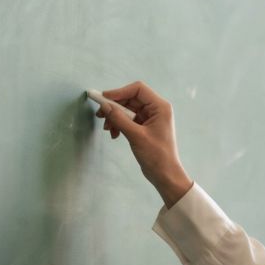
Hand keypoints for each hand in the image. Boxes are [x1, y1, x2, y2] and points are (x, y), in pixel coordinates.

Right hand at [94, 81, 193, 207]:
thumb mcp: (136, 136)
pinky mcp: (144, 127)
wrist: (165, 175)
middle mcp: (156, 109)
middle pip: (130, 99)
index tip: (104, 98)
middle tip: (100, 115)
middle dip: (115, 107)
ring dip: (115, 117)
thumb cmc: (156, 155)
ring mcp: (150, 118)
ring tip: (108, 129)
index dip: (120, 92)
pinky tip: (114, 134)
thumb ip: (119, 119)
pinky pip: (128, 119)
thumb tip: (104, 106)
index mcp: (160, 107)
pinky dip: (119, 124)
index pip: (138, 89)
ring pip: (127, 110)